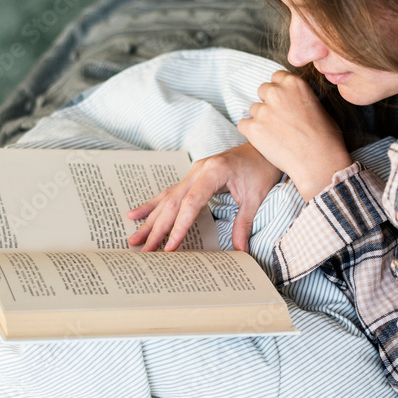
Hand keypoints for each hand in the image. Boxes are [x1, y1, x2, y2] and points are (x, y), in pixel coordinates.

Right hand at [127, 142, 282, 252]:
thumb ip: (244, 222)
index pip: (191, 203)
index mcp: (213, 171)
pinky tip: (135, 215)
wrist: (263, 148)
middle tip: (143, 249)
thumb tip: (240, 249)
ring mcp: (193, 172)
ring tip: (134, 238)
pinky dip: (153, 205)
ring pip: (167, 198)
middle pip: (173, 202)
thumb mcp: (256, 197)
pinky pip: (170, 192)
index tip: (170, 247)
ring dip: (150, 220)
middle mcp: (198, 170)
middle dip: (157, 228)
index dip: (179, 226)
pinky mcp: (193, 176)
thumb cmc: (261, 168)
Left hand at [239, 71, 352, 201]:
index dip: (280, 91)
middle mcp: (276, 92)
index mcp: (294, 83)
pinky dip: (251, 133)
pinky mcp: (253, 128)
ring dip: (260, 119)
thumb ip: (300, 98)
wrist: (318, 162)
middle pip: (263, 90)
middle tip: (279, 120)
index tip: (283, 103)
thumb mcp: (318, 106)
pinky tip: (265, 142)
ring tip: (276, 135)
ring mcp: (263, 110)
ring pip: (253, 109)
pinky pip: (243, 125)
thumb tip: (293, 101)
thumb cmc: (325, 138)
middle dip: (269, 103)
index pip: (277, 77)